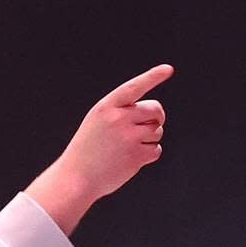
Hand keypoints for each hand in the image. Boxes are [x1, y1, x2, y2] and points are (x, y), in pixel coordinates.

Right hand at [29, 64, 173, 229]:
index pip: (133, 87)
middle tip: (150, 124)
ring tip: (130, 146)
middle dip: (157, 117)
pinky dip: (149, 153)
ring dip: (150, 137)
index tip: (168, 69)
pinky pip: (157, 149)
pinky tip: (133, 158)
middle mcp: (118, 119)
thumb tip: (154, 114)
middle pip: (155, 110)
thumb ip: (120, 112)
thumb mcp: (97, 122)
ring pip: (157, 130)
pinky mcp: (137, 156)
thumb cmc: (88, 149)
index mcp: (106, 107)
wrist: (77, 177)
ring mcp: (129, 137)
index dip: (152, 77)